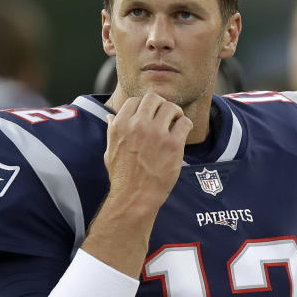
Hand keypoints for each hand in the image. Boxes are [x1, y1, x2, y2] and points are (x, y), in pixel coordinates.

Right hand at [103, 93, 192, 215]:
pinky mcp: (173, 145)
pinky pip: (185, 123)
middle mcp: (137, 125)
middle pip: (154, 98)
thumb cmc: (122, 177)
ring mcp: (156, 134)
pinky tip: (182, 133)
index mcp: (120, 125)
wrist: (134, 197)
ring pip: (171, 107)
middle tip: (165, 116)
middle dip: (161, 105)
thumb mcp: (110, 151)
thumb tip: (110, 116)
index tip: (149, 116)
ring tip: (176, 122)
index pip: (135, 101)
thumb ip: (112, 131)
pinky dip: (185, 125)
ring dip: (175, 113)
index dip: (144, 107)